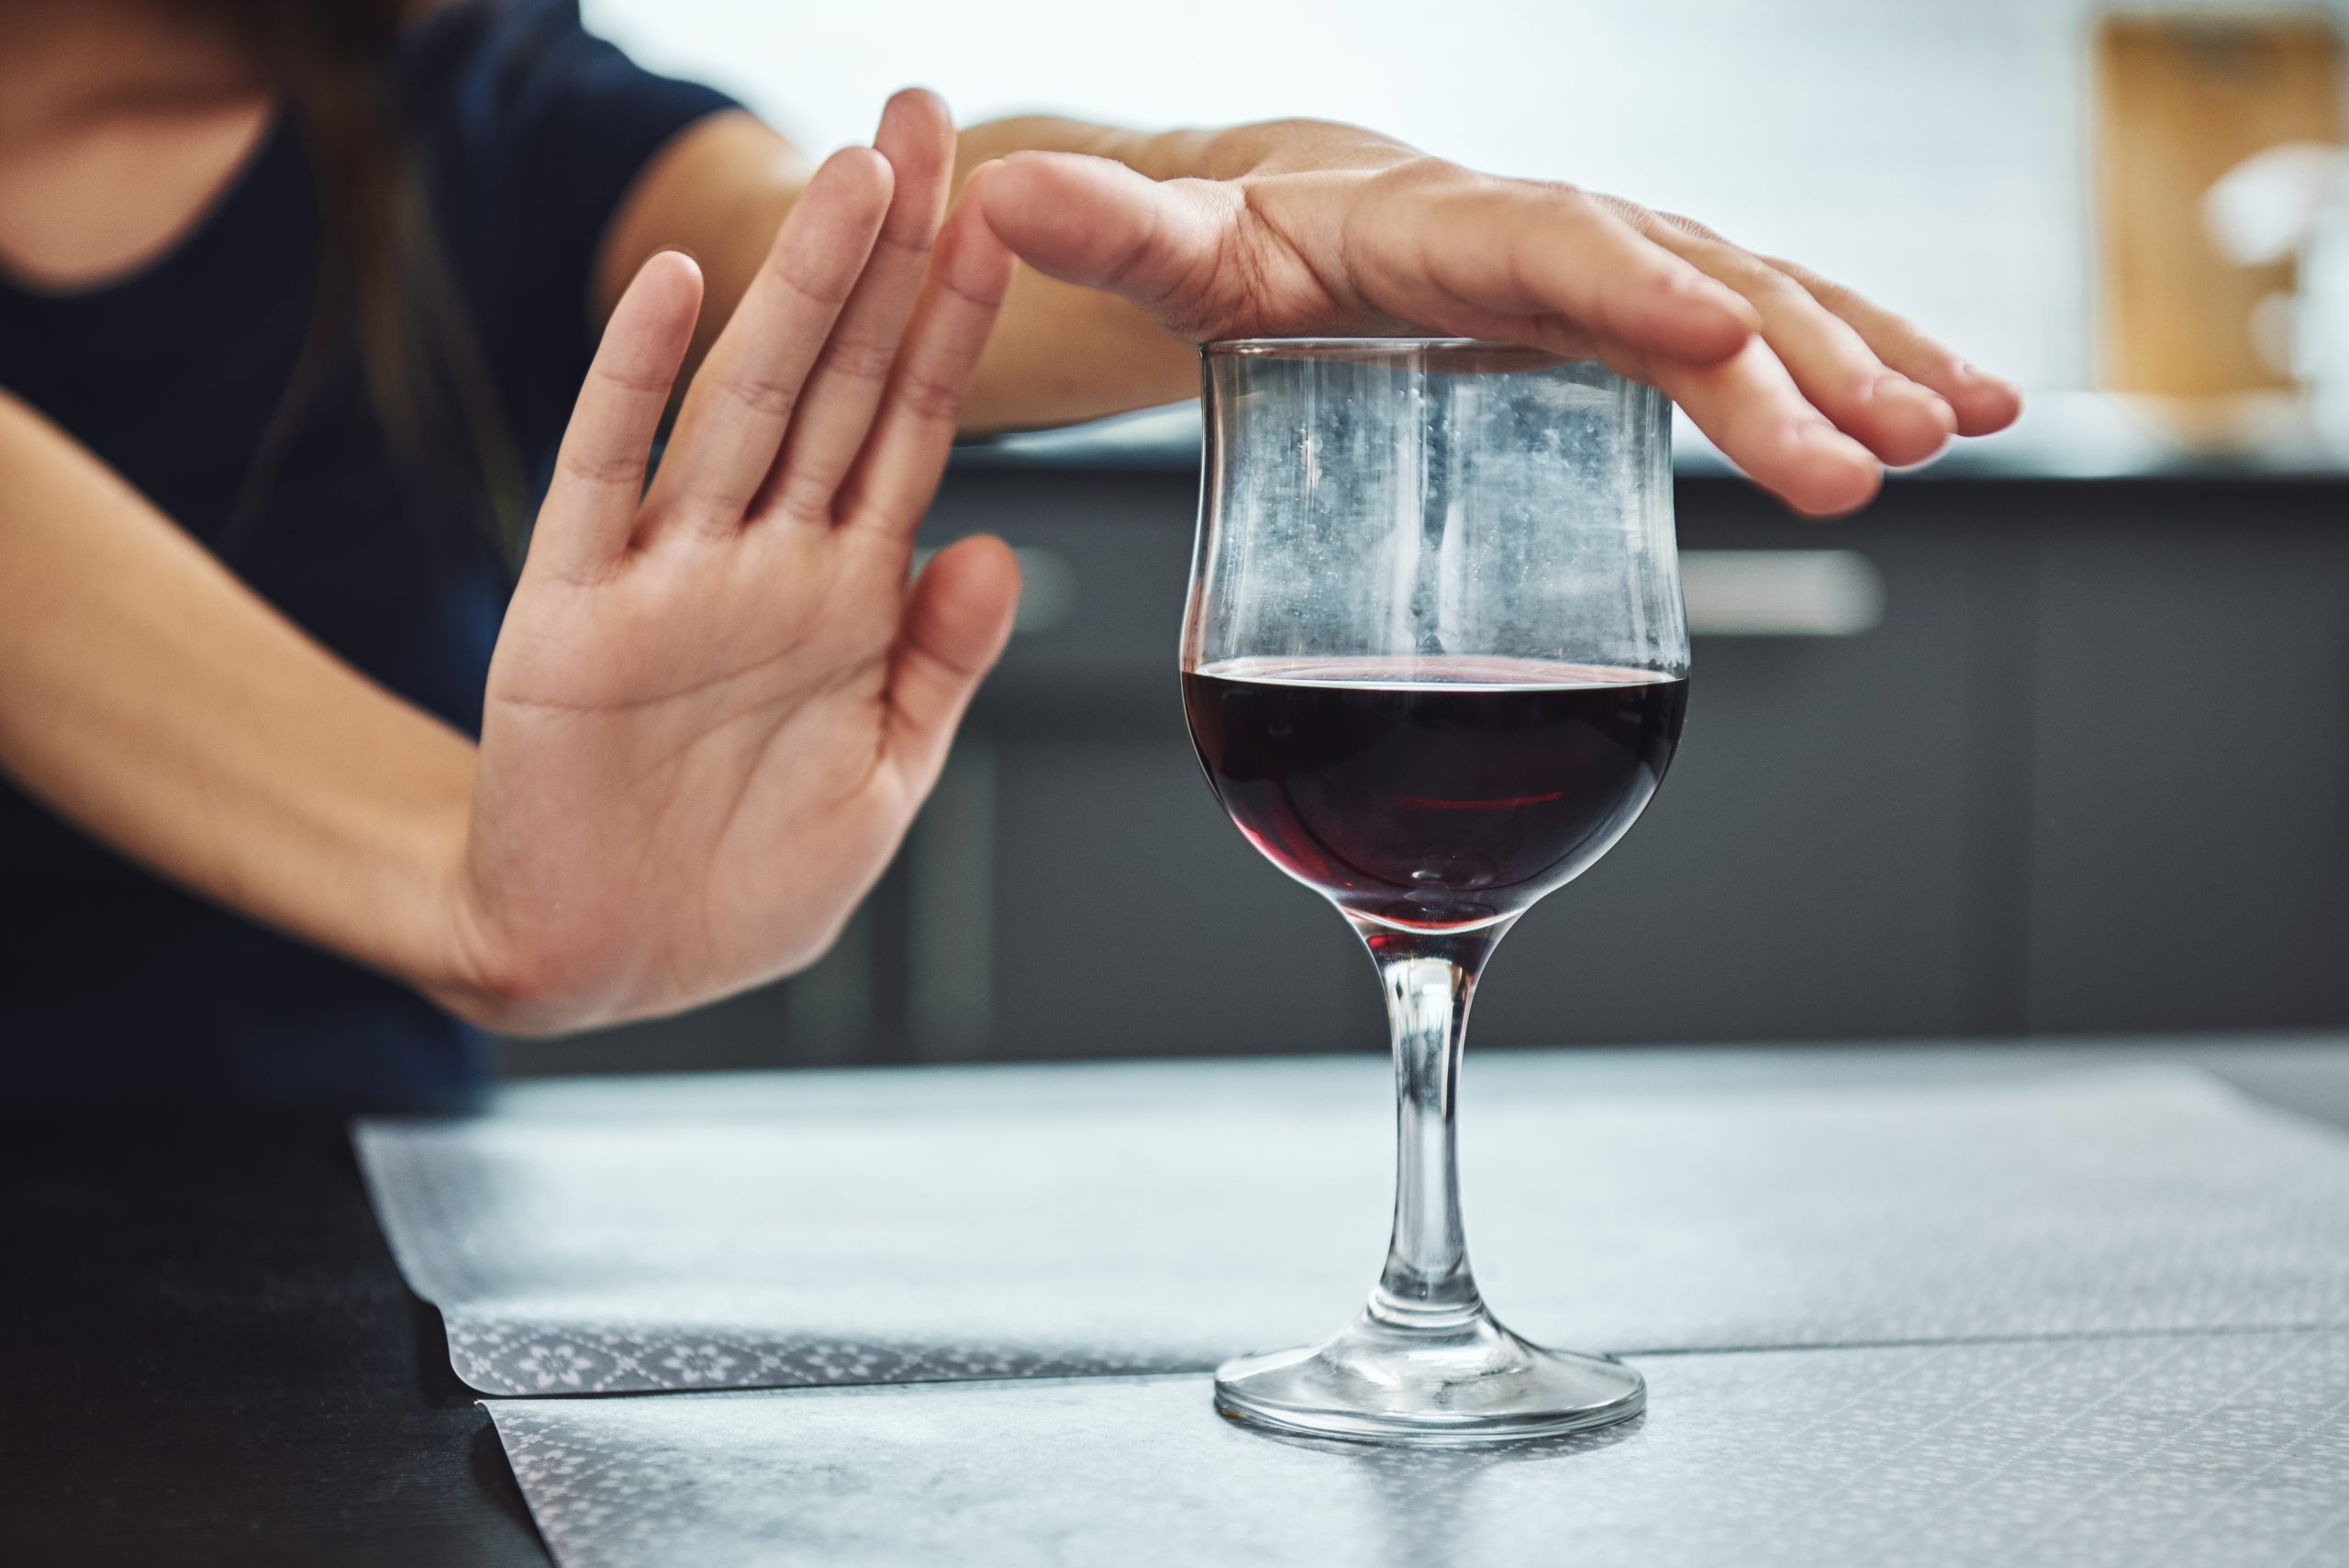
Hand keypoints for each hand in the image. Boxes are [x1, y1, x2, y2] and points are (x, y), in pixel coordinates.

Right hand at [448, 98, 1015, 1033]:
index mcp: (845, 595)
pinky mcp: (573, 614)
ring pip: (744, 407)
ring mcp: (670, 577)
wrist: (611, 964)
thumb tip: (991, 544)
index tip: (1004, 210)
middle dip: (888, 256)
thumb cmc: (744, 882)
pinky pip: (605, 477)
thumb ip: (937, 667)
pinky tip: (674, 292)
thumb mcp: (881, 781)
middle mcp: (765, 561)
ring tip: (851, 181)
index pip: (912, 426)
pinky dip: (634, 386)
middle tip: (928, 119)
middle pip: (839, 381)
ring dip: (796, 293)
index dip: (956, 320)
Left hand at [973, 124, 2021, 515]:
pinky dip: (1870, 357)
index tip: (1724, 353)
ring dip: (1864, 360)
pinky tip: (1964, 409)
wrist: (1305, 220)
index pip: (1557, 254)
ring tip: (1959, 427)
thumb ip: (1109, 233)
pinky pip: (1775, 329)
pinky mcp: (1647, 322)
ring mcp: (1615, 271)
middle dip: (1792, 368)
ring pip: (1761, 303)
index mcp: (1448, 226)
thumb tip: (996, 199)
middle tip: (1876, 457)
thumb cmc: (1241, 248)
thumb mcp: (1177, 253)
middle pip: (1688, 289)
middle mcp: (1553, 233)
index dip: (1640, 296)